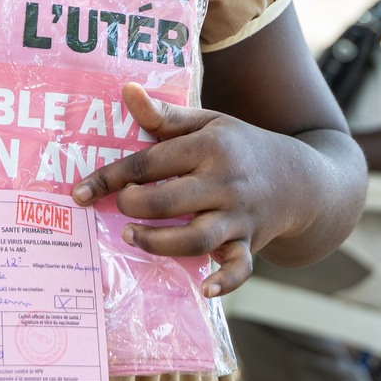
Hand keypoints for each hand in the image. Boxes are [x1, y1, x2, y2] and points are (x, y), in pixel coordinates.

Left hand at [71, 84, 305, 297]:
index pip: (150, 161)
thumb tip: (126, 91)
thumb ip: (165, 116)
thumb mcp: (208, 123)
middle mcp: (225, 182)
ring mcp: (240, 216)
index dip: (110, 177)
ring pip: (196, 238)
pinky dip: (224, 282)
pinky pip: (240, 268)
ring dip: (158, 242)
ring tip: (132, 236)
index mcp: (210, 147)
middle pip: (168, 201)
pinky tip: (203, 289)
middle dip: (133, 207)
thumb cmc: (240, 147)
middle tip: (120, 207)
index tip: (79, 192)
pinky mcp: (251, 244)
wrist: (301, 179)